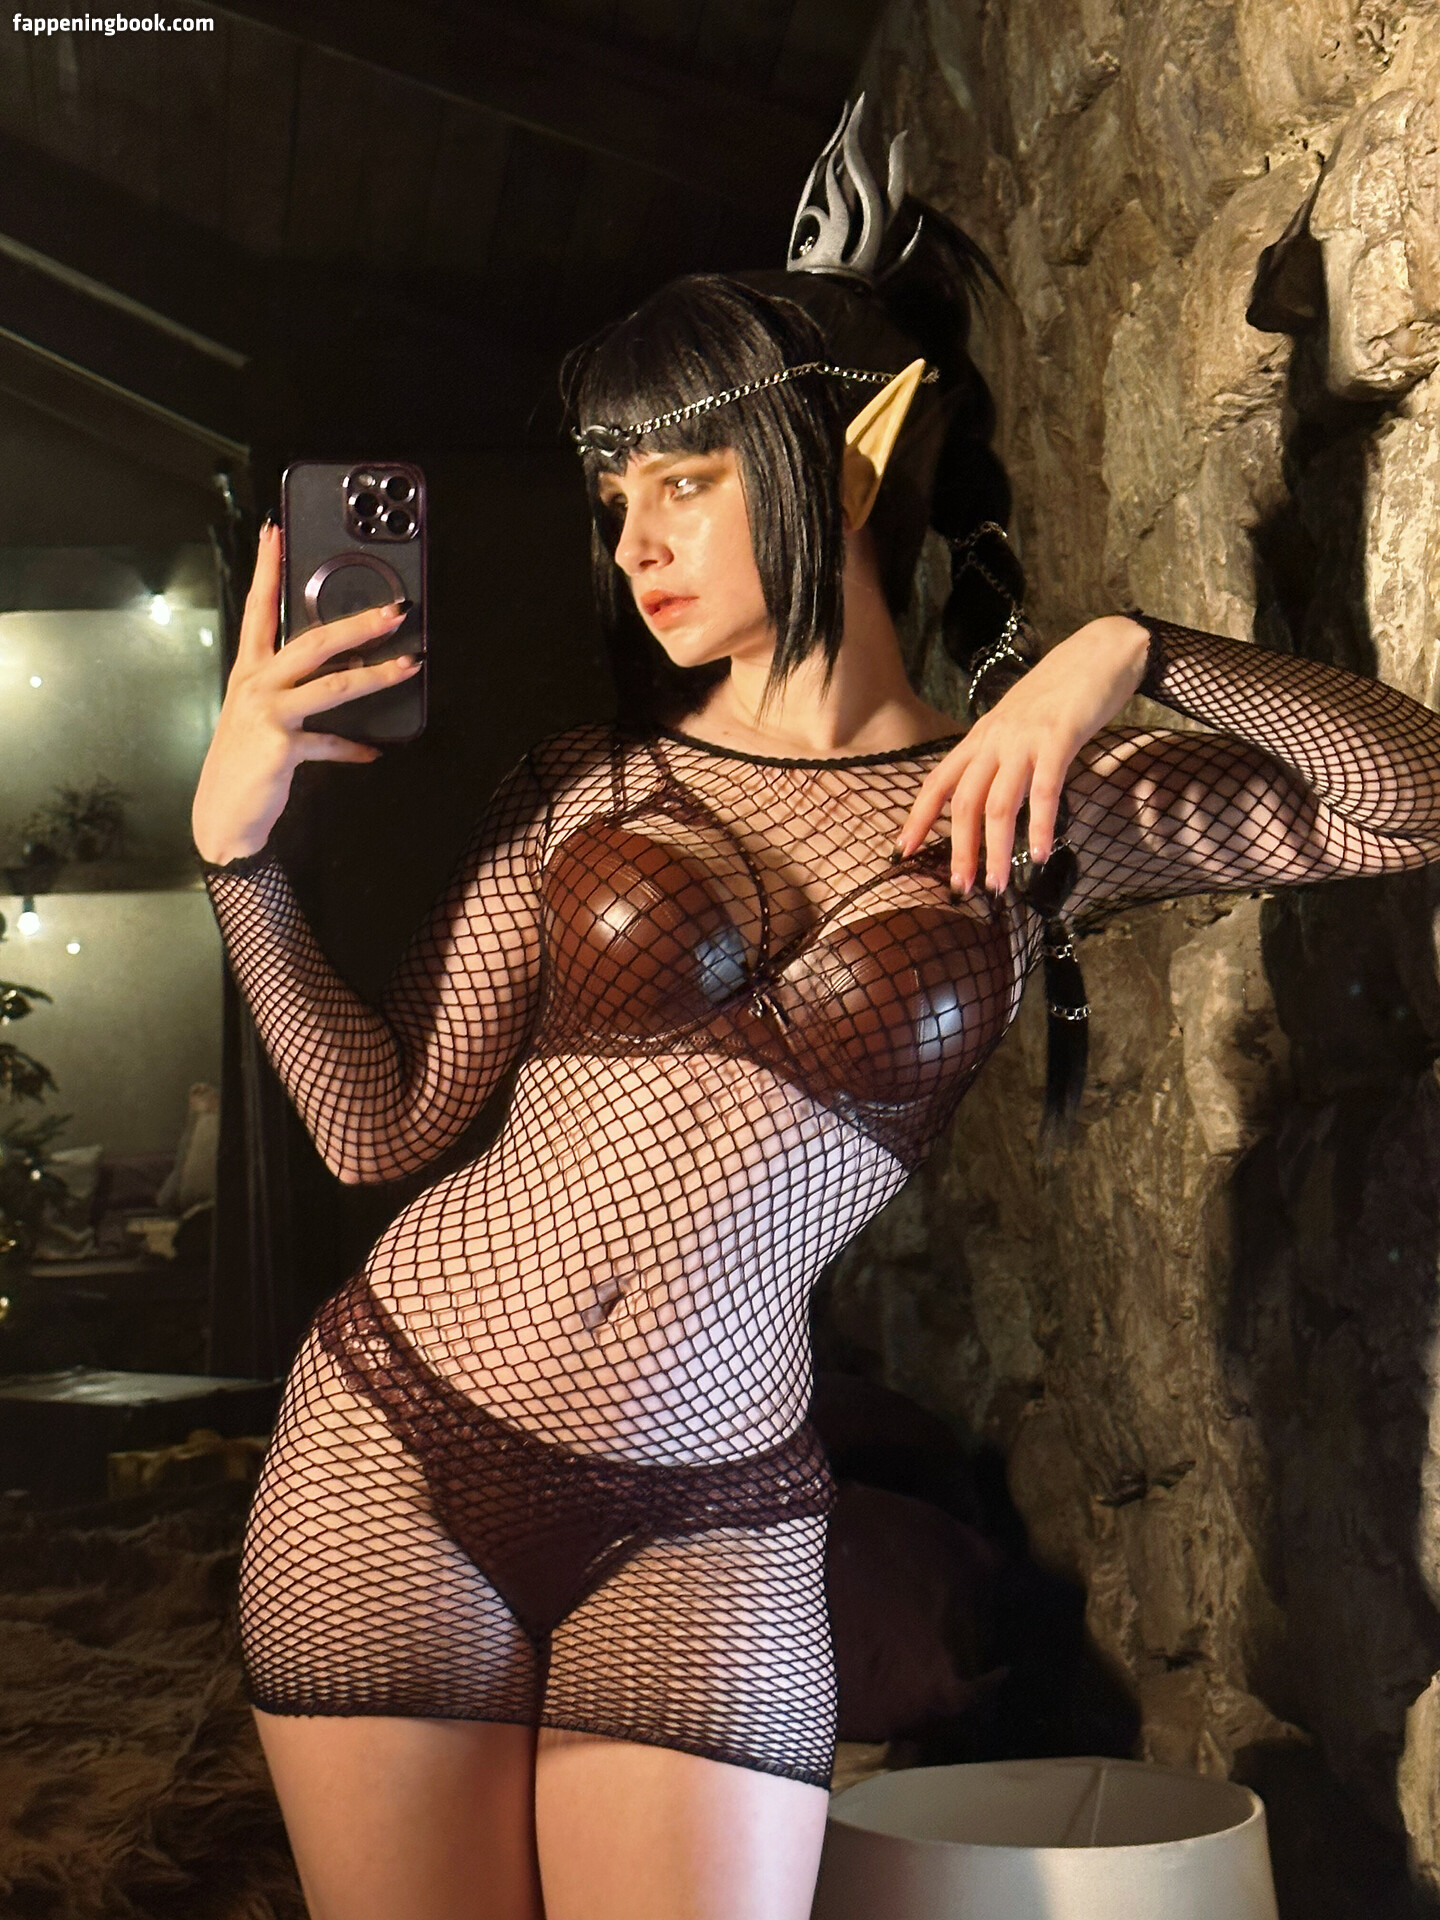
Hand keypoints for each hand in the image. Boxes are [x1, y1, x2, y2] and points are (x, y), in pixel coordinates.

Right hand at [191, 522, 421, 863]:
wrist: (223, 818)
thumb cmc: (246, 764)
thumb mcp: (264, 719)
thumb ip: (297, 692)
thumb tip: (348, 670)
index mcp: (249, 672)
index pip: (257, 609)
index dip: (267, 569)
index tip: (274, 532)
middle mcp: (255, 684)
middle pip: (312, 641)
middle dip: (357, 623)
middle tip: (395, 611)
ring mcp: (267, 713)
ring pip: (333, 684)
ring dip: (377, 675)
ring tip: (411, 666)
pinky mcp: (281, 745)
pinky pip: (330, 741)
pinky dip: (354, 747)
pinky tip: (372, 752)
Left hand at [898, 614, 1149, 891]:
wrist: (1099, 652)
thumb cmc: (1060, 693)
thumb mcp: (1016, 725)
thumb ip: (999, 758)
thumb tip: (987, 798)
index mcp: (980, 738)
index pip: (938, 782)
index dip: (918, 817)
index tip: (903, 851)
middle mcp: (995, 739)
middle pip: (965, 801)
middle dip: (959, 849)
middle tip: (959, 888)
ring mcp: (1025, 738)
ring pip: (999, 803)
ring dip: (995, 850)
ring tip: (997, 885)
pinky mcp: (1059, 737)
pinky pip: (1045, 789)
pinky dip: (1039, 825)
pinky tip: (1037, 854)